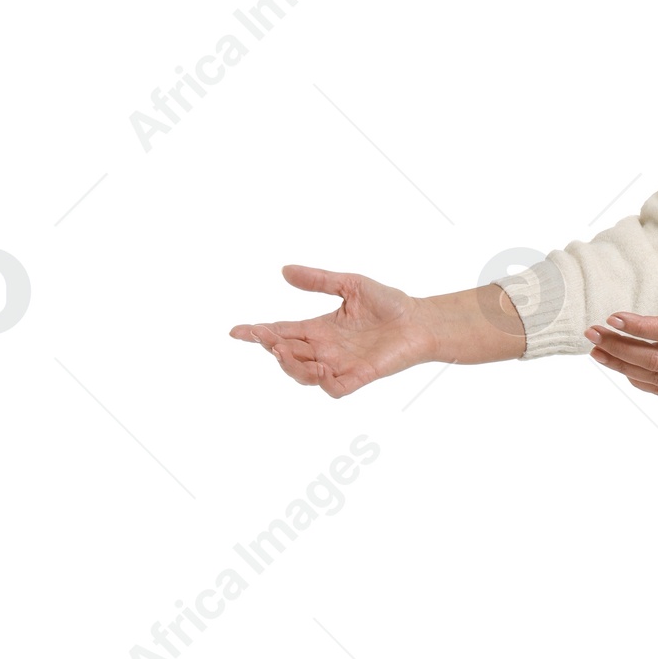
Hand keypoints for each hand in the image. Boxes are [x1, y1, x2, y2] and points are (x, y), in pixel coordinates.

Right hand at [230, 266, 525, 396]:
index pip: (281, 333)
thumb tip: (284, 270)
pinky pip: (335, 388)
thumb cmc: (389, 303)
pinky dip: (324, 382)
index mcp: (319, 329)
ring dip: (291, 366)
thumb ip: (318, 280)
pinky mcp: (360, 376)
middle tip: (263, 336)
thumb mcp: (349, 284)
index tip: (237, 331)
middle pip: (287, 354)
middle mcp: (325, 350)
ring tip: (284, 351)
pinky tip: (321, 368)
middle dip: (270, 347)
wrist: (421, 319)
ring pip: (304, 375)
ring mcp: (341, 365)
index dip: (258, 333)